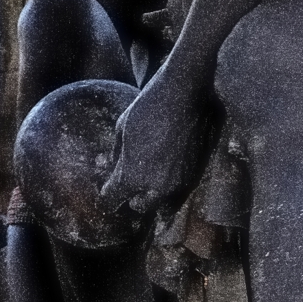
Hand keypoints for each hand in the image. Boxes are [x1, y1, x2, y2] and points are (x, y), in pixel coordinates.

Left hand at [102, 71, 207, 215]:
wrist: (185, 94)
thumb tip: (114, 167)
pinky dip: (171, 186)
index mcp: (132, 177)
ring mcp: (178, 183)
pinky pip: (179, 190)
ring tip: (149, 182)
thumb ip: (117, 155)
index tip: (107, 189)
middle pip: (140, 207)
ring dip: (154, 195)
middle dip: (133, 199)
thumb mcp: (122, 130)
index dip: (108, 193)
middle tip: (129, 189)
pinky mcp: (195, 174)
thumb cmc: (148, 108)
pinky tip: (167, 171)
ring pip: (163, 203)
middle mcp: (156, 187)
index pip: (113, 198)